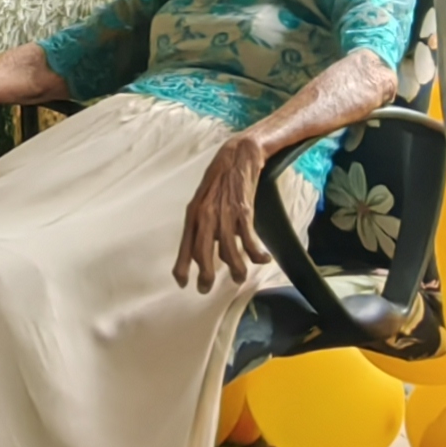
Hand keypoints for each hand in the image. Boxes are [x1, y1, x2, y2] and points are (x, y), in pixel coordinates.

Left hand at [174, 134, 272, 290]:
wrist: (237, 156)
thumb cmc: (219, 180)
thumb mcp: (203, 201)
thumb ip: (202, 224)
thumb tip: (206, 248)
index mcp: (193, 214)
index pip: (185, 245)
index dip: (182, 266)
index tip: (182, 283)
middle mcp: (206, 216)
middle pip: (202, 253)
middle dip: (205, 275)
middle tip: (206, 289)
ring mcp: (225, 215)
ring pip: (228, 251)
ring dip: (236, 269)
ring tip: (239, 278)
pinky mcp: (244, 212)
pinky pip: (249, 240)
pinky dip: (256, 254)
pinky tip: (263, 259)